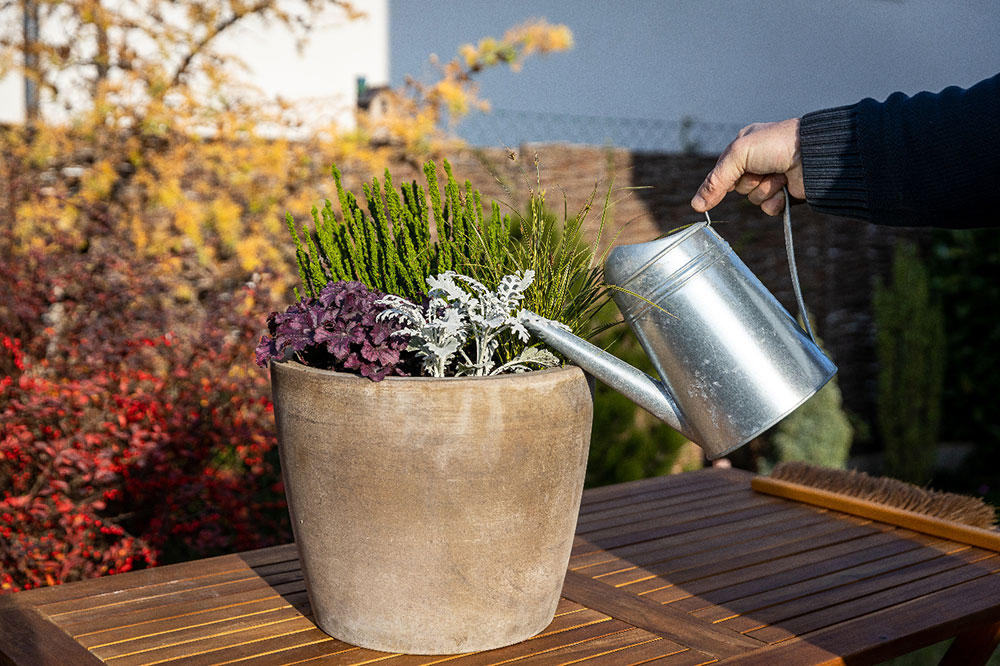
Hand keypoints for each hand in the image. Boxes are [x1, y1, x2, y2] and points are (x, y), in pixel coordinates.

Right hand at [690, 118, 804, 215]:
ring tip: (779, 175)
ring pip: (753, 199)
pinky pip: (769, 208)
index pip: (722, 172)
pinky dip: (775, 202)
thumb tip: (695, 205)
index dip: (721, 182)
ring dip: (764, 190)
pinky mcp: (785, 193)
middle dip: (749, 182)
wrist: (814, 154)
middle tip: (762, 169)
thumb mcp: (738, 155)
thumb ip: (715, 181)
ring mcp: (771, 177)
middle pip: (737, 187)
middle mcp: (757, 162)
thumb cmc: (776, 144)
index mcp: (744, 147)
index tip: (717, 191)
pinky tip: (785, 189)